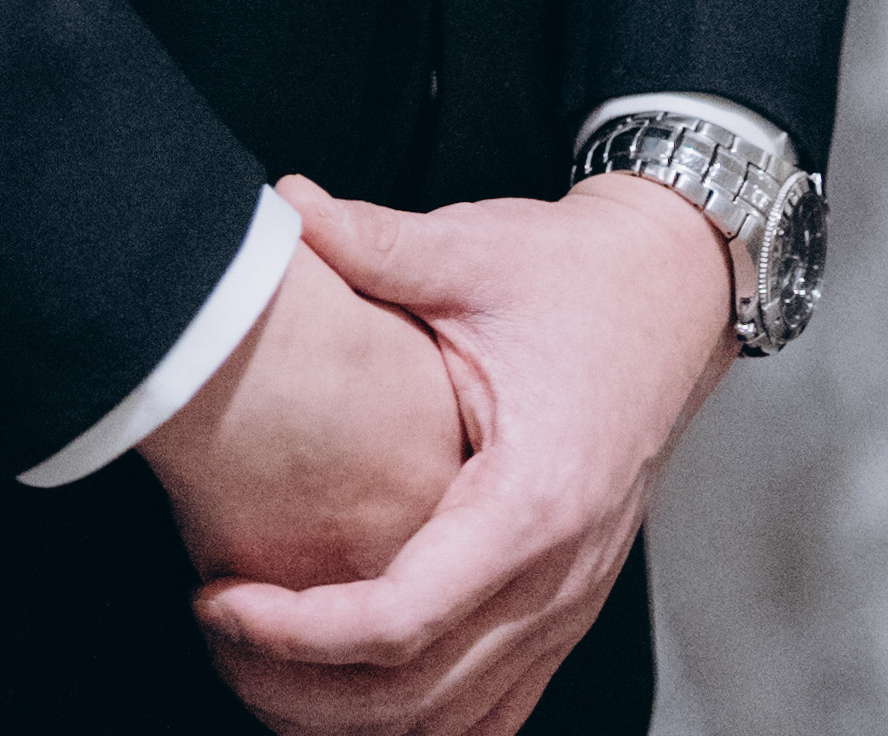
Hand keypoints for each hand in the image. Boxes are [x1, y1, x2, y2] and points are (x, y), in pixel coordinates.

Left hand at [189, 172, 732, 735]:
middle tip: (216, 631)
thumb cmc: (576, 276)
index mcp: (532, 497)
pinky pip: (492, 709)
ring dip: (351, 718)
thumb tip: (287, 204)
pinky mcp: (565, 608)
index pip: (403, 618)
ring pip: (454, 721)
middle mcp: (559, 575)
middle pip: (418, 699)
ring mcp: (570, 604)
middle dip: (300, 688)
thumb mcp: (474, 248)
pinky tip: (347, 685)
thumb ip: (376, 241)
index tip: (222, 600)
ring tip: (260, 661)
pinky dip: (416, 718)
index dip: (299, 631)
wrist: (671, 292)